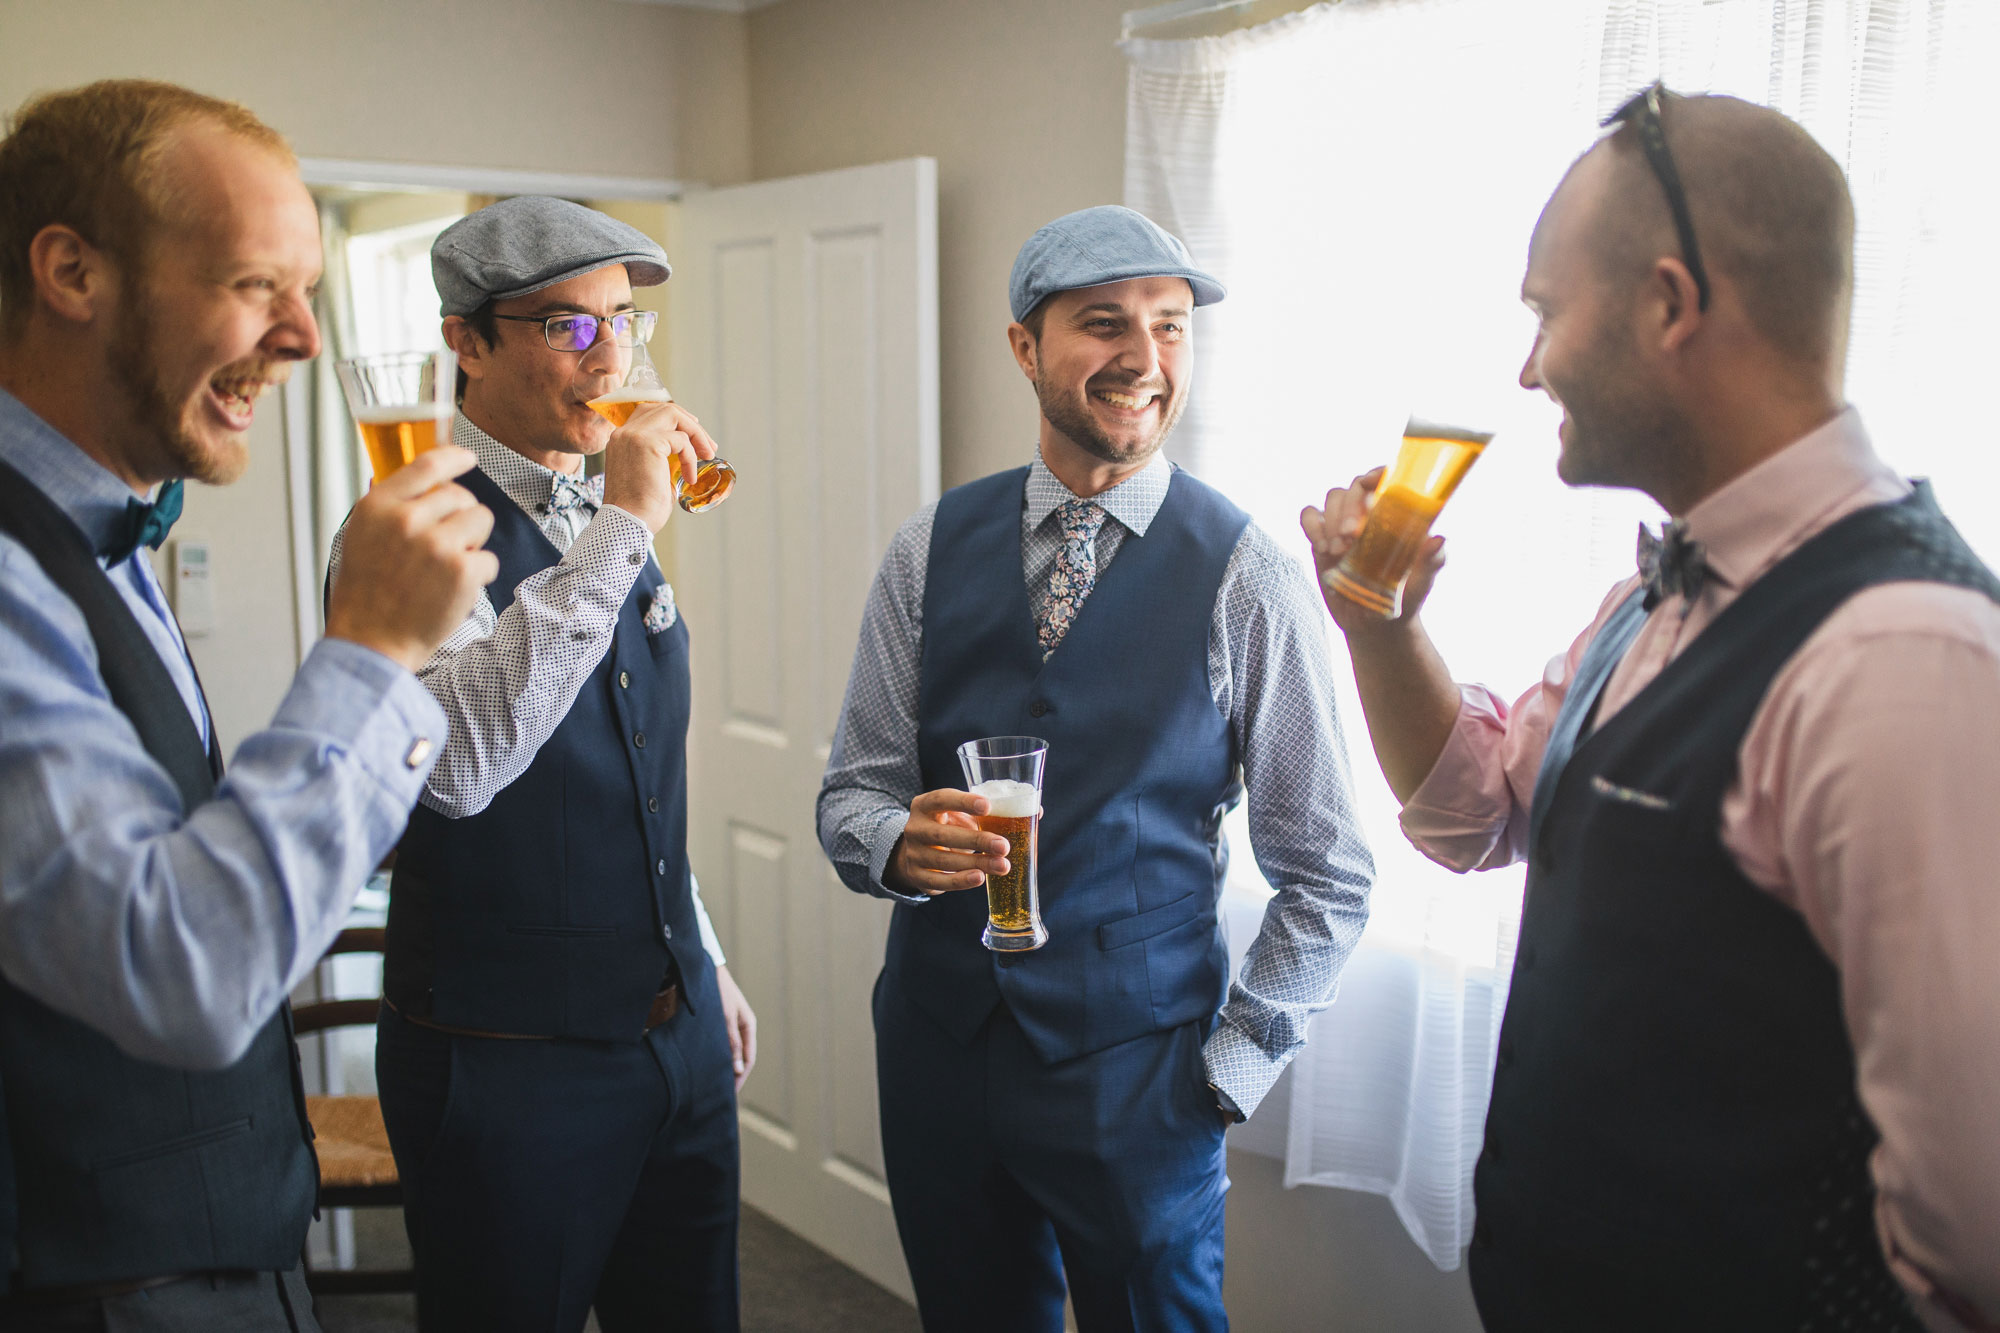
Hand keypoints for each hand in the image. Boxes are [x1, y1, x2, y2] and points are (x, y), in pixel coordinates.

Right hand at [326, 447, 497, 672]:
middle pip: (461, 496)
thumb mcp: (361, 537)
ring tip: (447, 567)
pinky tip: (452, 591)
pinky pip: (489, 559)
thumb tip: (421, 481)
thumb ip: (390, 507)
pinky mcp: (461, 571)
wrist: (372, 642)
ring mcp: (436, 545)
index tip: (467, 459)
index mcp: (379, 507)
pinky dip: (478, 576)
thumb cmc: (367, 594)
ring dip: (473, 542)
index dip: (453, 458)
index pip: (426, 465)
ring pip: (481, 520)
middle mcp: (407, 520)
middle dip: (462, 518)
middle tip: (443, 547)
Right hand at [601, 400, 719, 534]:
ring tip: (707, 455)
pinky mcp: (648, 444)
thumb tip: (688, 451)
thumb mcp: (651, 474)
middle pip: (664, 408)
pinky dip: (691, 458)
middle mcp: (624, 433)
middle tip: (709, 447)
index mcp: (621, 439)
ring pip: (673, 414)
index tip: (694, 435)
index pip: (648, 412)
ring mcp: (634, 436)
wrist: (627, 524)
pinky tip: (689, 478)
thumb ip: (663, 458)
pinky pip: (681, 440)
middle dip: (691, 423)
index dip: (675, 419)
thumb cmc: (640, 509)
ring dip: (696, 434)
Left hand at [714, 964, 756, 1092]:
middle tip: (722, 1094)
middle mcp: (742, 1027)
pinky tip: (708, 1064)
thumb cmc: (718, 990)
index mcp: (748, 1026)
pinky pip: (723, 1045)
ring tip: (714, 1083)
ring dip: (725, 1067)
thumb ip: (732, 1042)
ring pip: (731, 1052)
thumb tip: (738, 1069)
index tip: (730, 1093)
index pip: (748, 1059)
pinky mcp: (721, 1022)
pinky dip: (719, 1056)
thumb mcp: (725, 1017)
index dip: (740, 1078)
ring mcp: (732, 1025)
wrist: (706, 969)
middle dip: (734, 1076)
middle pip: (741, 1058)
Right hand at [884, 788, 1009, 896]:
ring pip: (943, 860)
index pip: (941, 799)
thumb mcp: (962, 814)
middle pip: (943, 834)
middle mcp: (915, 828)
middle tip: (1003, 845)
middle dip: (976, 841)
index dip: (963, 802)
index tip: (987, 806)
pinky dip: (960, 881)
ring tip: (1002, 865)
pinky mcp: (917, 876)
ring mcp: (913, 854)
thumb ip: (991, 812)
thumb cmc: (949, 827)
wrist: (919, 851)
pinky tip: (980, 878)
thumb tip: (1037, 812)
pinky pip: (939, 881)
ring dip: (975, 864)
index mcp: (924, 805)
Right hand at [1299, 466, 1445, 631]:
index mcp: (1397, 515)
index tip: (1372, 483)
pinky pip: (1310, 516)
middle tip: (1351, 537)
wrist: (1377, 624)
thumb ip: (1432, 560)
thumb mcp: (1423, 581)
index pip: (1386, 479)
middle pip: (1355, 486)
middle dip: (1350, 508)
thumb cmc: (1406, 598)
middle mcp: (1371, 514)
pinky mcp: (1323, 538)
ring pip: (1333, 498)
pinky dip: (1312, 526)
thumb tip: (1438, 539)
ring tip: (1339, 552)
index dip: (1377, 474)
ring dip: (1332, 520)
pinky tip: (1324, 549)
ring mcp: (1344, 524)